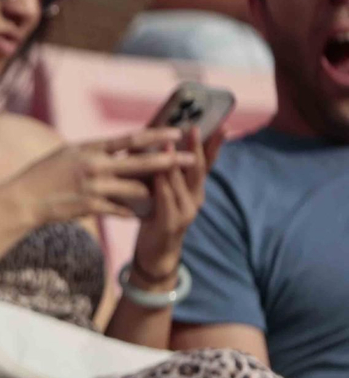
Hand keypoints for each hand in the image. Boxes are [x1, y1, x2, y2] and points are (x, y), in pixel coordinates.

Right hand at [0, 128, 197, 228]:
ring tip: (171, 191)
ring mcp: (93, 187)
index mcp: (90, 148)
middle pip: (140, 162)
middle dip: (169, 161)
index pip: (130, 139)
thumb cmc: (44, 174)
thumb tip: (117, 146)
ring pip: (135, 188)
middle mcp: (94, 165)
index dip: (156, 136)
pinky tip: (143, 214)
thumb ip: (94, 151)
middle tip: (191, 159)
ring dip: (155, 190)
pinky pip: (120, 209)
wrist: (23, 198)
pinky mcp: (90, 207)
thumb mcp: (68, 153)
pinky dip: (133, 211)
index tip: (177, 133)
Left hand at [132, 126, 223, 279]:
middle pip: (199, 168)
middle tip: (194, 127)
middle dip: (197, 147)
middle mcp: (195, 197)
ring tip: (169, 144)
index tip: (223, 125)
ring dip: (175, 163)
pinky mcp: (172, 223)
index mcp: (194, 187)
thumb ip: (163, 170)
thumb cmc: (156, 214)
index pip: (207, 162)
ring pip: (184, 184)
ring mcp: (186, 211)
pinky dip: (163, 188)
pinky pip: (168, 202)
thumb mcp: (162, 189)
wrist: (155, 251)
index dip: (214, 144)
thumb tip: (153, 140)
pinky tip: (158, 176)